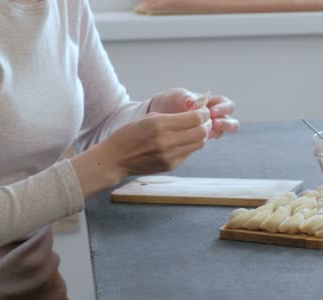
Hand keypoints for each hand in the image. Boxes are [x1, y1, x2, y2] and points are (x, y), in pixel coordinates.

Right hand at [71, 107, 209, 196]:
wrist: (116, 159)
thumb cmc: (130, 134)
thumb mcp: (149, 118)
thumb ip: (172, 116)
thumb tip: (195, 113)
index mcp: (160, 125)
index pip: (195, 119)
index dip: (204, 114)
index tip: (204, 111)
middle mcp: (167, 141)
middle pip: (201, 132)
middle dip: (206, 124)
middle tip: (205, 121)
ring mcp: (170, 156)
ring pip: (199, 144)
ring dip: (201, 135)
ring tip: (197, 130)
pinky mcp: (171, 166)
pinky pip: (189, 153)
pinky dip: (191, 145)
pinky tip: (186, 140)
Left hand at [148, 88, 238, 138]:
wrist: (158, 114)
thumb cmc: (171, 100)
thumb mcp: (177, 95)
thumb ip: (185, 97)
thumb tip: (191, 102)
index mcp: (213, 102)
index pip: (226, 104)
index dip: (223, 109)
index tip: (211, 112)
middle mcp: (214, 117)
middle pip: (231, 122)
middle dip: (226, 124)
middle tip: (214, 124)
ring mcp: (208, 129)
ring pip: (221, 132)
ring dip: (217, 132)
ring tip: (207, 133)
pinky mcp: (199, 139)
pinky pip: (206, 141)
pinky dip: (202, 140)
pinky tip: (193, 139)